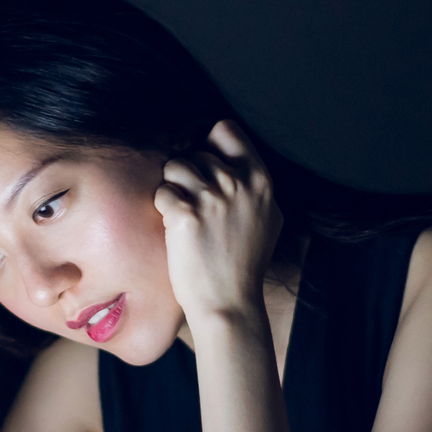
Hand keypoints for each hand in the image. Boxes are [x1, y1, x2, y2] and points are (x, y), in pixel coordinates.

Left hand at [154, 120, 283, 324]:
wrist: (229, 302)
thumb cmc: (244, 263)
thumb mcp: (269, 217)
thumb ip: (254, 185)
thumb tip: (235, 159)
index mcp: (260, 179)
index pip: (226, 130)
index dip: (209, 144)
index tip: (205, 167)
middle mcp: (238, 183)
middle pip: (195, 153)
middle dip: (188, 176)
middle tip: (196, 209)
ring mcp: (212, 198)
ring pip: (175, 167)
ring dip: (173, 189)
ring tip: (185, 217)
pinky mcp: (185, 215)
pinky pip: (162, 192)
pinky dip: (163, 208)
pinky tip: (176, 229)